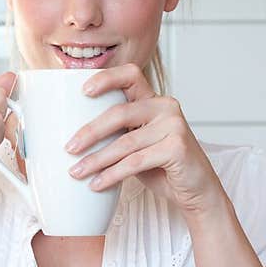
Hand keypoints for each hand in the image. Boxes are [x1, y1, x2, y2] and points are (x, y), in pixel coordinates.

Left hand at [64, 63, 225, 217]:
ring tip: (77, 172)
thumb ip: (118, 133)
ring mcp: (174, 126)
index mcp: (154, 101)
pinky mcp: (177, 148)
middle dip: (90, 132)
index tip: (83, 92)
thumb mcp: (138, 144)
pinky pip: (135, 162)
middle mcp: (166, 107)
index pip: (130, 75)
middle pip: (119, 113)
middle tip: (69, 148)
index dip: (106, 79)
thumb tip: (74, 138)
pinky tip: (97, 184)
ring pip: (125, 143)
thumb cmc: (163, 167)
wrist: (196, 191)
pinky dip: (112, 175)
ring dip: (96, 160)